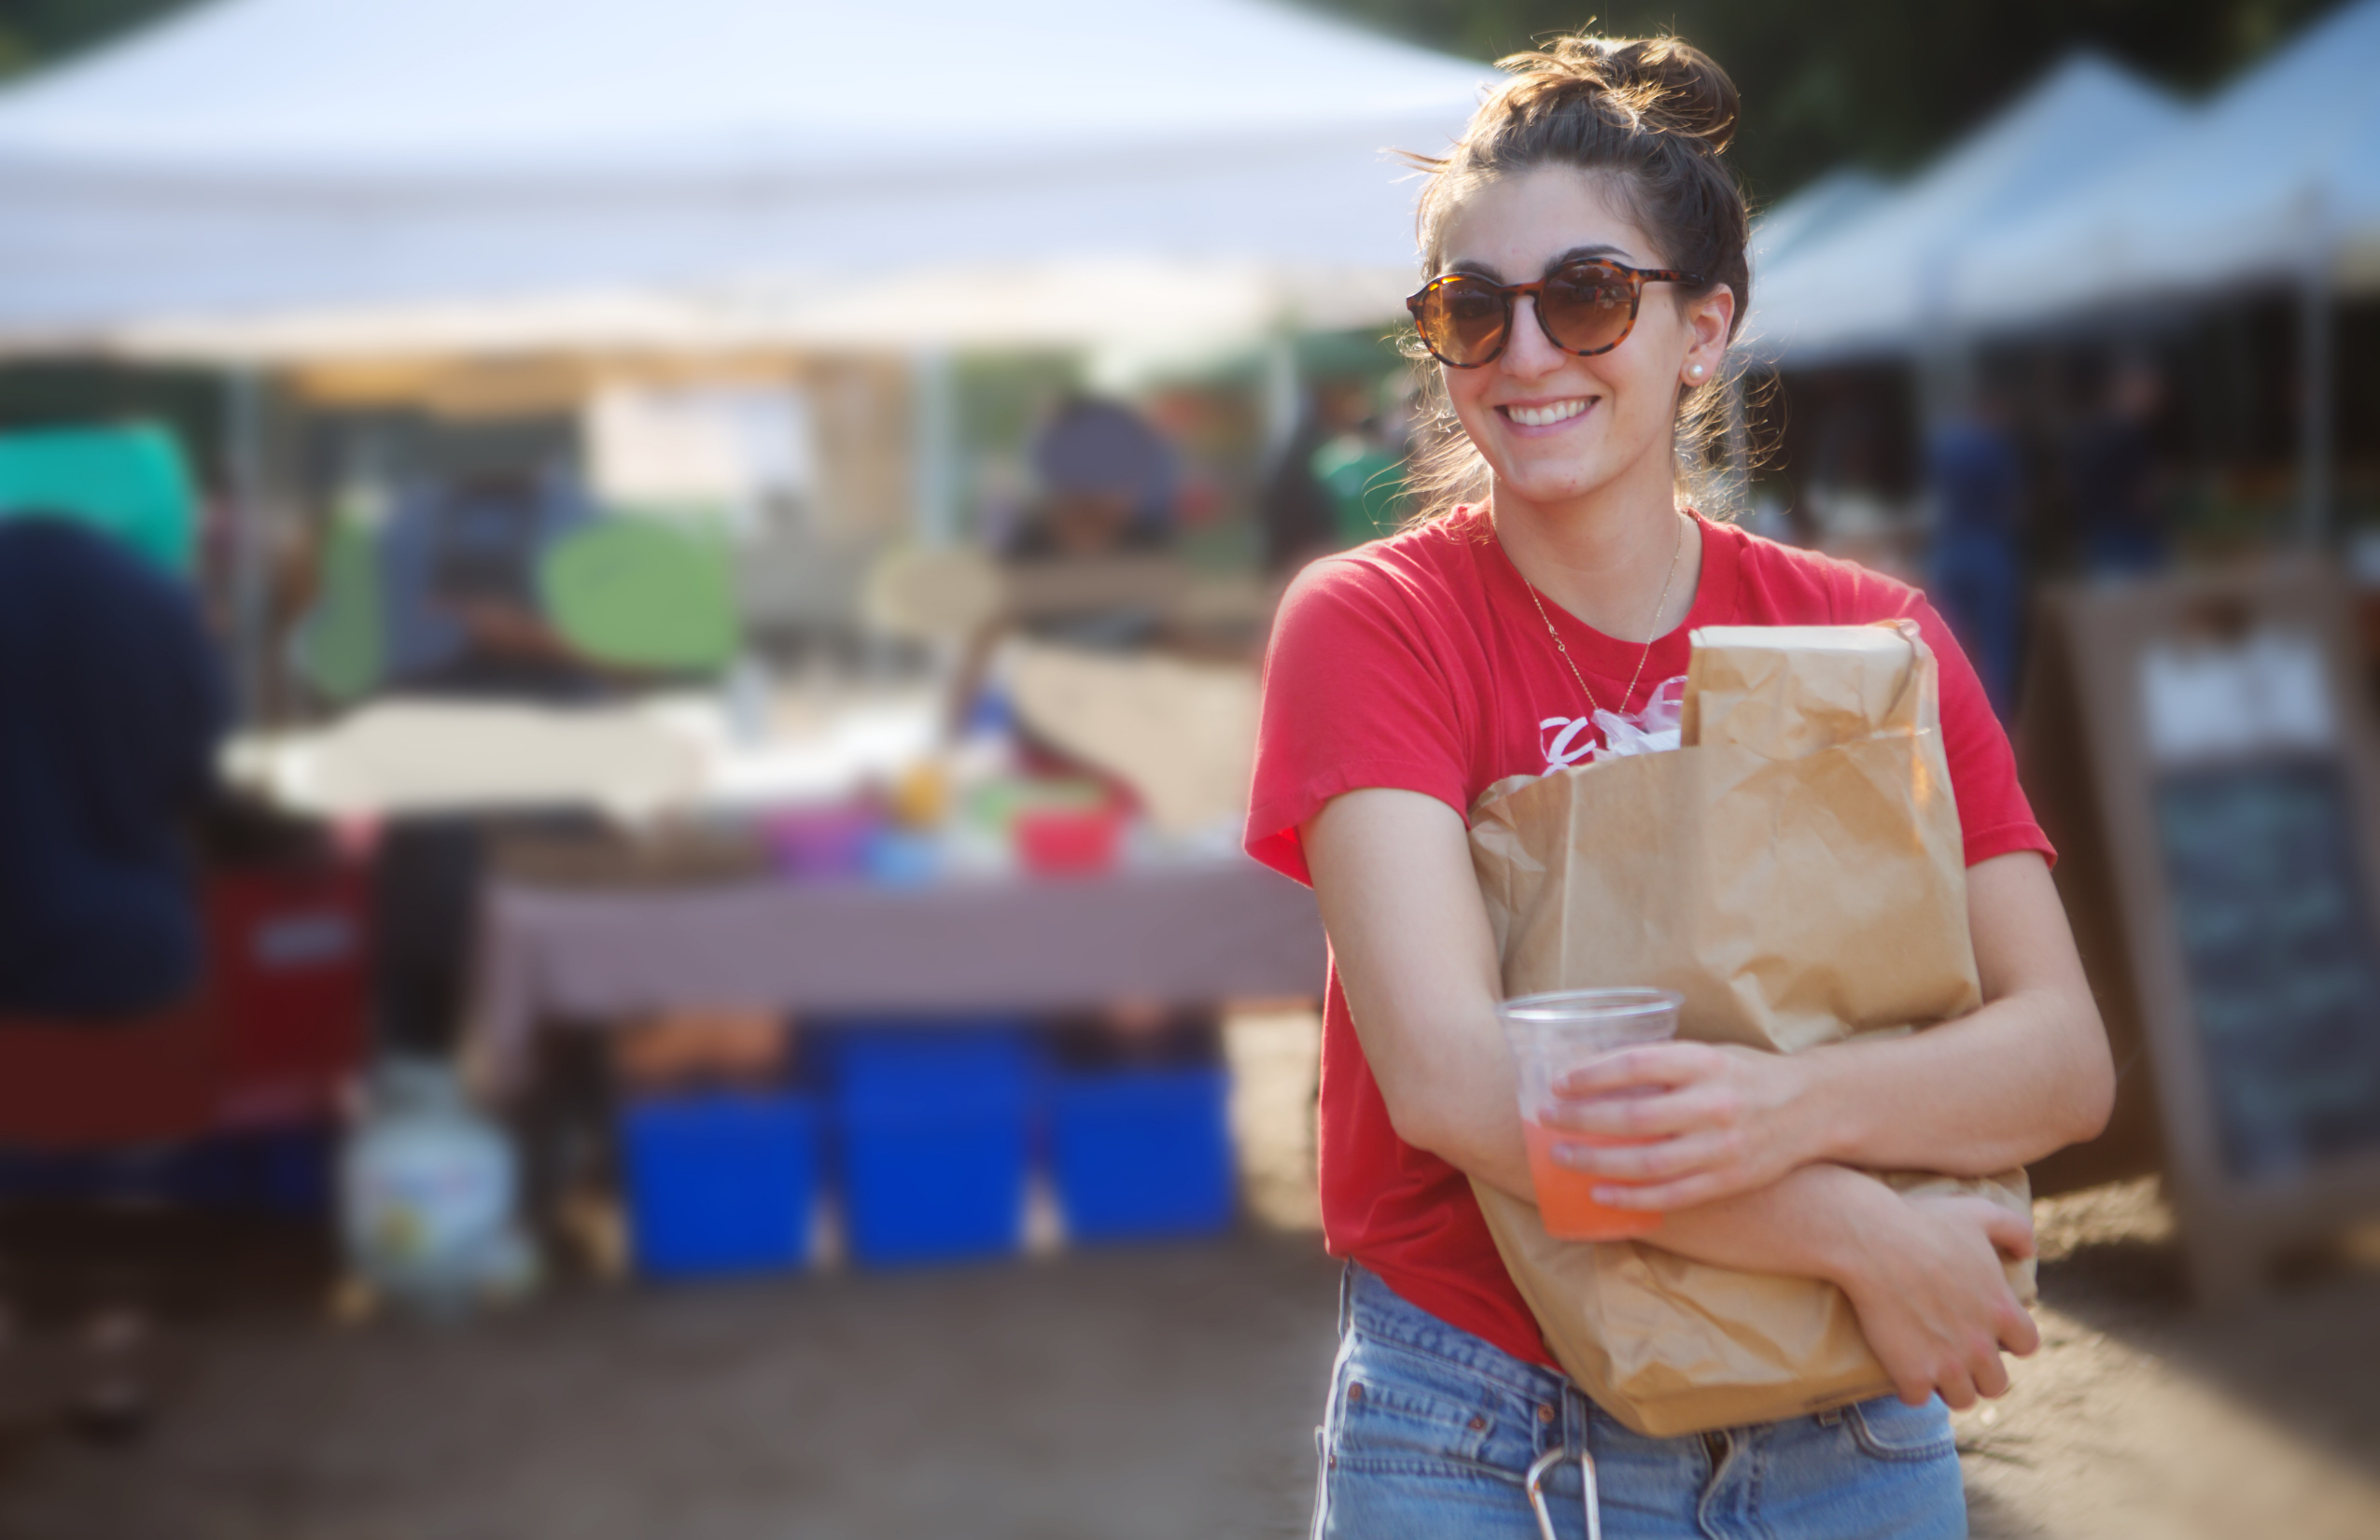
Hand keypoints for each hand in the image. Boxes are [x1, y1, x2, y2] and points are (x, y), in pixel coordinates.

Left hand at [1539, 1042, 1819, 1210]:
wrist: (1813, 1107)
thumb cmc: (1746, 1074)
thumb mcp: (1709, 1054)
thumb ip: (1663, 1065)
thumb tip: (1594, 1071)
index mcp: (1706, 1062)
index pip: (1637, 1064)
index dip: (1592, 1074)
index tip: (1558, 1081)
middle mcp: (1715, 1103)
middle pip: (1634, 1117)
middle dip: (1582, 1120)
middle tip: (1547, 1119)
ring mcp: (1723, 1146)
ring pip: (1647, 1163)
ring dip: (1596, 1162)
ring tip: (1560, 1157)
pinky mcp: (1728, 1180)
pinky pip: (1671, 1195)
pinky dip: (1631, 1197)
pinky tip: (1599, 1194)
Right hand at [1833, 1190, 2039, 1408]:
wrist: (1870, 1240)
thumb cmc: (1923, 1222)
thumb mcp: (1979, 1212)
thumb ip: (2015, 1230)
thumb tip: (2028, 1252)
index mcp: (2002, 1310)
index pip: (2027, 1345)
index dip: (2009, 1339)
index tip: (1988, 1330)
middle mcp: (1981, 1346)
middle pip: (1996, 1384)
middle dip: (1979, 1372)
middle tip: (1956, 1355)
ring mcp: (1947, 1364)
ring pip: (1961, 1399)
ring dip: (1947, 1385)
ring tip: (1930, 1367)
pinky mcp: (1911, 1373)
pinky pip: (1918, 1398)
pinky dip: (1908, 1386)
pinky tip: (1900, 1367)